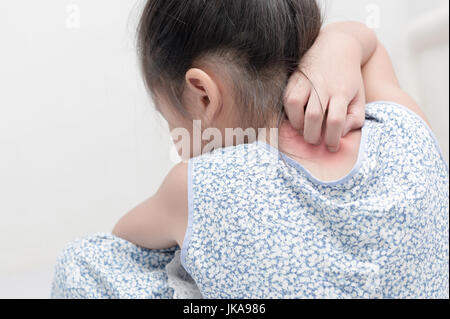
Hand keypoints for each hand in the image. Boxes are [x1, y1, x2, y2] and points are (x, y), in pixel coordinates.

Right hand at [283, 29, 365, 151]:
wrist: (337, 46)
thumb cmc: (349, 78)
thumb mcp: (360, 97)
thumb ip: (355, 118)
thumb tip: (340, 133)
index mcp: (342, 92)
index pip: (336, 121)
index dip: (333, 139)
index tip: (332, 146)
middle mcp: (323, 86)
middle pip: (314, 116)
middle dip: (312, 135)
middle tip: (315, 140)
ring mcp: (307, 81)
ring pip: (296, 106)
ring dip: (298, 124)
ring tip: (304, 128)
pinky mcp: (295, 78)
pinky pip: (286, 98)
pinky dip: (290, 112)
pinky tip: (297, 116)